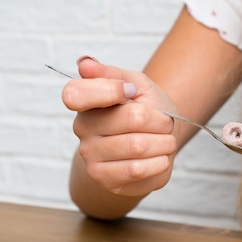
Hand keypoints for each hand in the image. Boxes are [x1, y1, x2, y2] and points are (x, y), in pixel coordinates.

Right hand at [62, 56, 178, 197]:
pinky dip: (159, 162)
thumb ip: (114, 74)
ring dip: (164, 142)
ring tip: (166, 141)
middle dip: (160, 120)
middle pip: (132, 118)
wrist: (156, 146)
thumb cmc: (146, 112)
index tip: (132, 92)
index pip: (75, 94)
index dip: (110, 90)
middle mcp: (82, 128)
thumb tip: (85, 63)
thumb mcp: (137, 84)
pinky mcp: (104, 178)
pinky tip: (160, 158)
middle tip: (164, 122)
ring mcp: (90, 155)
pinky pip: (137, 170)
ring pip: (138, 145)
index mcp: (86, 101)